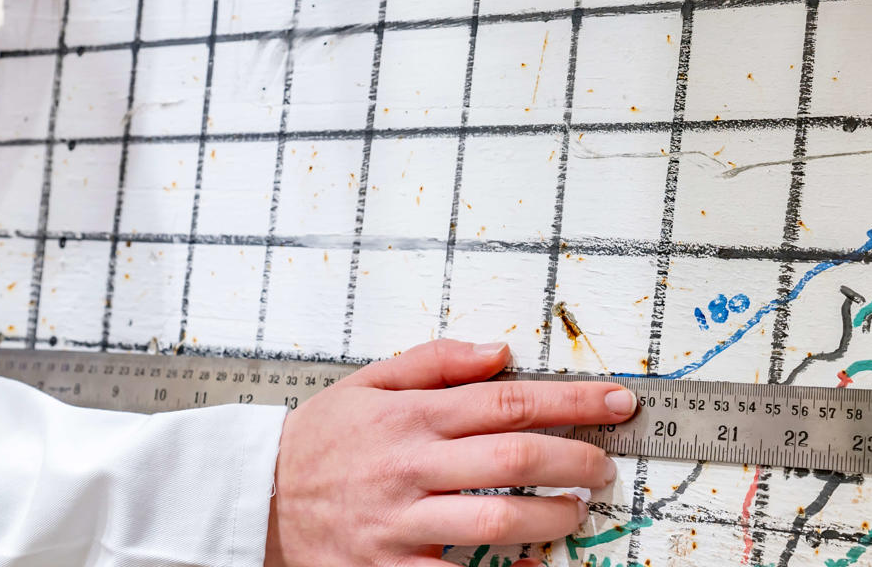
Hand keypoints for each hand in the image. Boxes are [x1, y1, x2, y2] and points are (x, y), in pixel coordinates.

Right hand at [265, 339, 635, 566]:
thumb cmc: (319, 441)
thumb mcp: (368, 382)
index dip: (573, 401)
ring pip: (497, 515)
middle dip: (576, 458)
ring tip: (575, 511)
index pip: (509, 400)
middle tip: (605, 466)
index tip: (617, 402)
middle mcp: (410, 464)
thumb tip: (500, 351)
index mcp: (411, 414)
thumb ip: (436, 361)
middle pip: (515, 455)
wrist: (255, 498)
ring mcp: (402, 520)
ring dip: (553, 514)